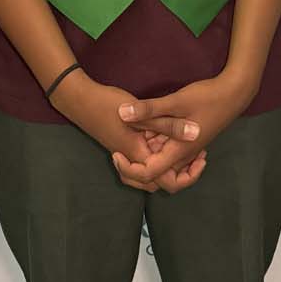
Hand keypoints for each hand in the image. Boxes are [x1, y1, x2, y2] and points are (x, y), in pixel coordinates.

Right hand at [52, 72, 203, 192]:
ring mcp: (125, 152)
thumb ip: (168, 124)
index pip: (166, 180)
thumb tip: (196, 133)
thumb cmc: (108, 105)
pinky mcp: (121, 144)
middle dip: (179, 175)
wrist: (79, 100)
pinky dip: (155, 156)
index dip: (187, 176)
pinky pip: (141, 160)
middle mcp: (132, 159)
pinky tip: (163, 138)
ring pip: (148, 172)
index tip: (201, 157)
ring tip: (184, 151)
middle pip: (158, 181)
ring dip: (166, 166)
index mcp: (139, 155)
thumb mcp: (144, 112)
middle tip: (197, 158)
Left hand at [113, 72, 254, 193]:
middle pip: (155, 175)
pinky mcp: (188, 141)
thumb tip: (121, 113)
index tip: (116, 152)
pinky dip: (157, 143)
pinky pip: (168, 151)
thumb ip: (149, 110)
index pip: (148, 174)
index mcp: (178, 151)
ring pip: (161, 162)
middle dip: (135, 167)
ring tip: (133, 135)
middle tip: (119, 151)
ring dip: (147, 152)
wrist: (234, 93)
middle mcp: (182, 156)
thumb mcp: (176, 101)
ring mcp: (186, 149)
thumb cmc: (207, 98)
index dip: (128, 168)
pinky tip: (150, 127)